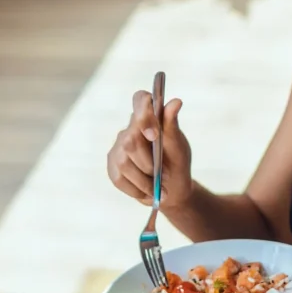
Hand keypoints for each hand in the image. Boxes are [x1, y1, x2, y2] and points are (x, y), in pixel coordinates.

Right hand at [107, 89, 192, 207]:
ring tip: (159, 189)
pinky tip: (148, 192)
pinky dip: (136, 189)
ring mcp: (117, 149)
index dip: (143, 113)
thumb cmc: (176, 162)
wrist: (172, 189)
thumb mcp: (178, 145)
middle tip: (164, 174)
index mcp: (148, 118)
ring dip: (144, 180)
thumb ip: (172, 124)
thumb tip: (176, 102)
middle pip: (130, 141)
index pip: (139, 100)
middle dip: (148, 162)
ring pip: (124, 163)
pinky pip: (119, 178)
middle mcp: (129, 130)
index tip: (154, 135)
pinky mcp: (112, 167)